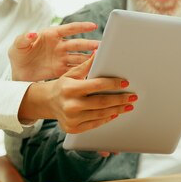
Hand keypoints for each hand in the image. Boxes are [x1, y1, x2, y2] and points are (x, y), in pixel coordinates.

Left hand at [9, 22, 99, 81]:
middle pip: (78, 44)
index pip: (69, 29)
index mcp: (51, 35)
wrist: (18, 74)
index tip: (93, 26)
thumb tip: (32, 33)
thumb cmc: (18, 55)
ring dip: (90, 58)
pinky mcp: (61, 71)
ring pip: (79, 57)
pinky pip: (75, 70)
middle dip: (90, 44)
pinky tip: (92, 73)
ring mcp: (62, 58)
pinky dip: (83, 71)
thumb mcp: (16, 46)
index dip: (81, 27)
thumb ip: (23, 39)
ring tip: (101, 60)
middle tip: (101, 46)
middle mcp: (59, 46)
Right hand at [19, 54, 136, 133]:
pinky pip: (94, 124)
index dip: (113, 84)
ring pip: (100, 114)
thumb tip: (99, 52)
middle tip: (133, 96)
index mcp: (70, 89)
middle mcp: (70, 105)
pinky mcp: (73, 129)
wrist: (47, 103)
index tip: (125, 83)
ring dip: (117, 109)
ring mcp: (72, 119)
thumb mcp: (72, 74)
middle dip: (120, 99)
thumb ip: (86, 65)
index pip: (96, 85)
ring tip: (128, 105)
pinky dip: (106, 118)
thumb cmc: (63, 85)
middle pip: (101, 102)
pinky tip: (115, 113)